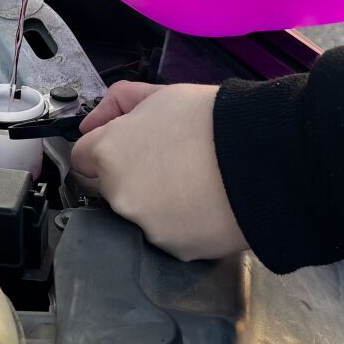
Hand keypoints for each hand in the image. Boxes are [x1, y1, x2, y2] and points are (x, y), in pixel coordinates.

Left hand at [71, 81, 247, 261]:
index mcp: (108, 154)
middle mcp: (118, 195)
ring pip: (137, 214)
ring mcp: (144, 226)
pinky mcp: (173, 249)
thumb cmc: (211, 120)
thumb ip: (118, 103)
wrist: (263, 158)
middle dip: (124, 176)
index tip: (126, 146)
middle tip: (163, 162)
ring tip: (190, 182)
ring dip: (152, 202)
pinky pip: (167, 234)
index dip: (102, 149)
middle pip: (106, 189)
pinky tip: (202, 204)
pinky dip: (179, 223)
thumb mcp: (161, 94)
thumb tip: (91, 124)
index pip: (81, 159)